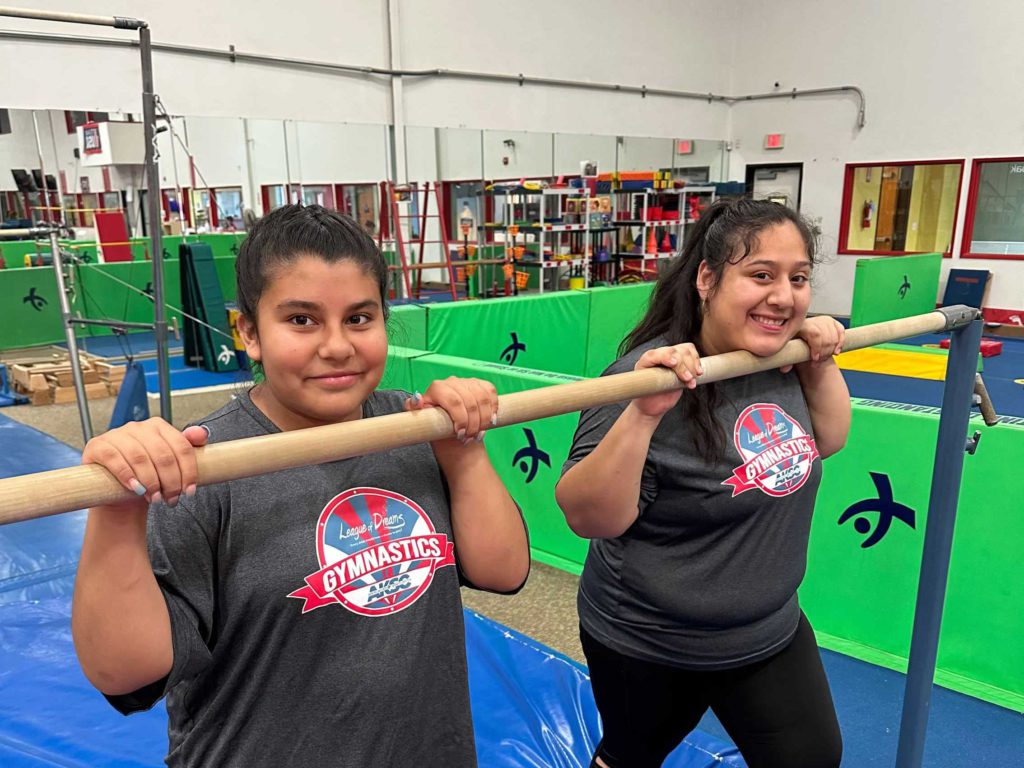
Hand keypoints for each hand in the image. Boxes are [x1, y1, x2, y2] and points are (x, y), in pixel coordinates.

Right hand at [81, 419, 209, 508]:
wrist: (118, 490)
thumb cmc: (148, 475)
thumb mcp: (171, 463)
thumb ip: (189, 446)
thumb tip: (202, 433)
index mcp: (159, 426)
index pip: (181, 446)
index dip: (188, 471)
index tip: (190, 491)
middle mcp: (138, 426)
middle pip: (162, 454)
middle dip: (171, 481)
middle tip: (172, 499)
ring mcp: (116, 434)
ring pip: (140, 458)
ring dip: (151, 482)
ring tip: (156, 499)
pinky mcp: (98, 446)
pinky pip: (114, 459)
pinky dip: (127, 475)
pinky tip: (136, 489)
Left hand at [405, 377, 497, 452]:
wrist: (451, 428)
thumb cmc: (436, 425)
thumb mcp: (423, 420)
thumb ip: (415, 409)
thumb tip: (416, 399)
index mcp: (437, 387)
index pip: (454, 401)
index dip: (461, 419)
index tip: (460, 435)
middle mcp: (452, 381)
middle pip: (470, 402)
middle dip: (473, 424)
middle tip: (469, 438)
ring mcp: (468, 381)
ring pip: (483, 399)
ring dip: (484, 420)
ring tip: (478, 434)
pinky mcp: (481, 385)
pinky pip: (491, 393)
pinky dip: (493, 409)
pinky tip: (490, 422)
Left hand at [632, 343, 702, 418]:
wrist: (653, 403)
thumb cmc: (646, 398)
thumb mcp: (644, 394)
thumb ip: (649, 386)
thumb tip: (658, 382)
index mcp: (645, 362)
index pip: (654, 354)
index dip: (665, 356)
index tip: (674, 364)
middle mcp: (658, 357)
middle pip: (674, 351)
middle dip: (683, 365)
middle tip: (688, 379)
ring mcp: (671, 358)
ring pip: (685, 350)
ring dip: (692, 365)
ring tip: (691, 381)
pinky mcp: (682, 361)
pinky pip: (692, 354)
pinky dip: (697, 363)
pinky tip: (698, 374)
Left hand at [783, 316, 844, 372]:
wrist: (804, 336)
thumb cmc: (796, 342)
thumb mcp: (790, 349)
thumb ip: (787, 359)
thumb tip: (785, 369)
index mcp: (802, 325)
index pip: (815, 334)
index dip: (817, 347)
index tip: (814, 358)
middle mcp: (815, 321)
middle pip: (826, 338)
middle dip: (823, 353)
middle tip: (818, 362)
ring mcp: (825, 321)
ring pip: (834, 337)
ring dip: (830, 351)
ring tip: (823, 359)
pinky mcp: (834, 323)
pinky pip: (841, 332)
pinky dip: (840, 343)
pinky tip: (835, 352)